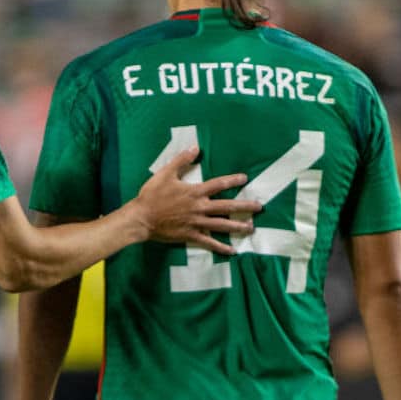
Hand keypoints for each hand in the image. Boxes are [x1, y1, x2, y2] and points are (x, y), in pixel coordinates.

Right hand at [134, 149, 259, 253]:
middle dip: (244, 206)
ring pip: (222, 225)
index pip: (218, 184)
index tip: (245, 179)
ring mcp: (196, 223)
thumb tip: (195, 148)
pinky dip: (221, 247)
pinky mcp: (191, 235)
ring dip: (237, 226)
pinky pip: (209, 242)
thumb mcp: (165, 174)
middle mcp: (199, 208)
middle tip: (259, 207)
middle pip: (227, 207)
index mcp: (195, 192)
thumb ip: (181, 161)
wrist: (141, 218)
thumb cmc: (152, 195)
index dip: (232, 181)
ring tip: (251, 228)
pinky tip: (232, 251)